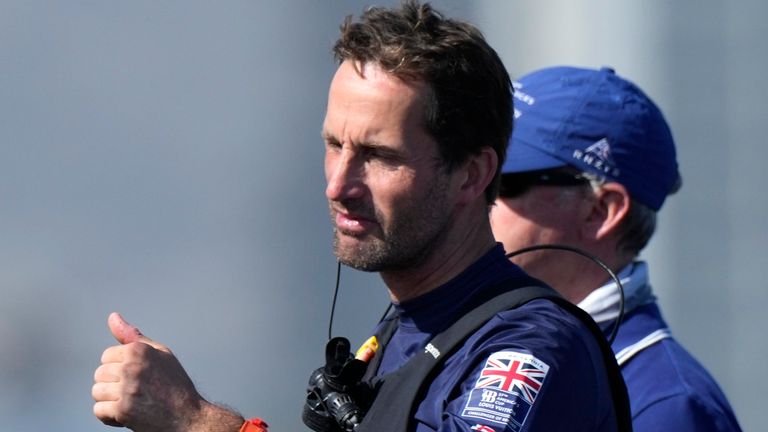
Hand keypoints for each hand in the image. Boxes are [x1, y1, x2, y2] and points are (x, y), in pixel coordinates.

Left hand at [92, 312, 205, 430]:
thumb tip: (112, 317)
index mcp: (139, 350)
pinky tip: (126, 414)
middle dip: (113, 384)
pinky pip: (99, 411)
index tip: (136, 376)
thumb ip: (133, 336)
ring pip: (97, 392)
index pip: (107, 356)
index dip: (119, 368)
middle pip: (99, 374)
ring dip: (110, 400)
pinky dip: (110, 416)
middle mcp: (132, 367)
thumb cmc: (175, 384)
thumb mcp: (160, 353)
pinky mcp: (123, 410)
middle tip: (134, 391)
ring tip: (130, 402)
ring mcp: (127, 389)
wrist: (188, 417)